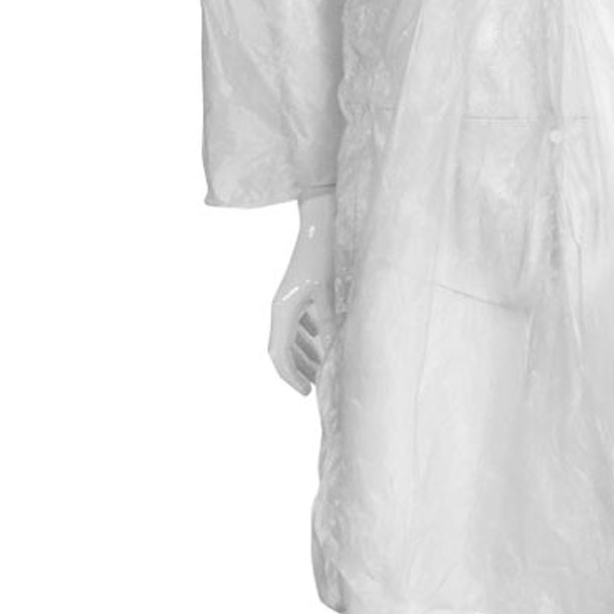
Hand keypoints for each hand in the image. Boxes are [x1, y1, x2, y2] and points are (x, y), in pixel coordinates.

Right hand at [268, 190, 334, 395]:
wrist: (322, 219)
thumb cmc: (326, 254)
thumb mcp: (331, 294)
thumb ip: (330, 325)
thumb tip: (335, 355)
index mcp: (282, 309)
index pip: (279, 355)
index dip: (290, 377)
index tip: (306, 393)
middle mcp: (281, 306)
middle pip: (282, 349)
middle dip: (297, 370)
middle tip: (314, 387)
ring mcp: (289, 297)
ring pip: (290, 335)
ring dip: (303, 354)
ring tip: (320, 370)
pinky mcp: (299, 289)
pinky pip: (298, 320)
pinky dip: (308, 336)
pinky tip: (323, 340)